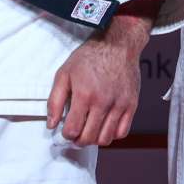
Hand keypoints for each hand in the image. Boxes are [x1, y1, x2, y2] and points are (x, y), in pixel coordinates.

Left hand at [46, 7, 152, 146]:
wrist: (117, 44)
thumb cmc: (90, 56)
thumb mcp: (64, 73)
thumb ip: (55, 101)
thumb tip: (52, 124)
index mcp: (84, 95)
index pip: (73, 130)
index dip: (66, 134)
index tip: (66, 129)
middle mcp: (103, 102)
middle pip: (88, 137)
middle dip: (78, 140)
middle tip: (77, 133)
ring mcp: (119, 104)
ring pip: (105, 138)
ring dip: (95, 139)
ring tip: (90, 130)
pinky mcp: (131, 104)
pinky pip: (123, 131)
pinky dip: (112, 134)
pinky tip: (105, 126)